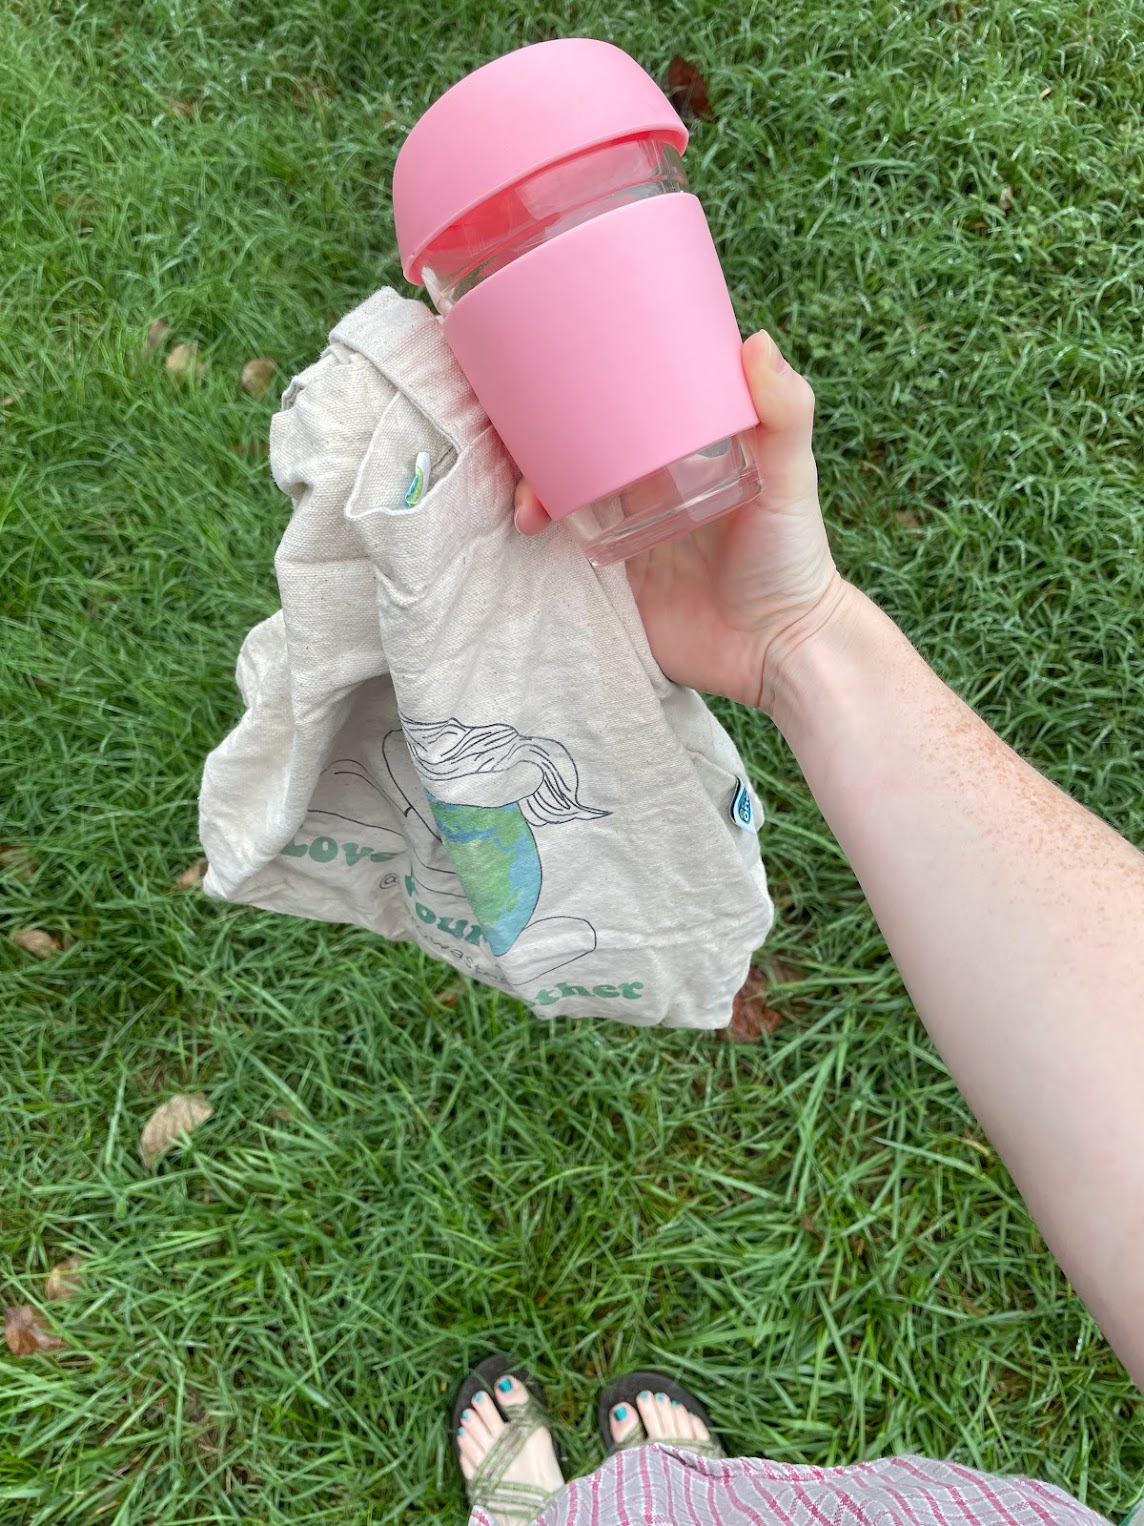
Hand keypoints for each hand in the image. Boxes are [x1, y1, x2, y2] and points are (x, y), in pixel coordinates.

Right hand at [513, 331, 847, 711]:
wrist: (776, 649)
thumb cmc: (792, 557)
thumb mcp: (792, 477)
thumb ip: (785, 415)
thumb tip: (756, 341)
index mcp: (680, 449)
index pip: (621, 401)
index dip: (582, 382)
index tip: (546, 366)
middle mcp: (644, 483)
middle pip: (575, 444)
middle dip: (535, 437)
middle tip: (514, 438)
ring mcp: (623, 530)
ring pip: (560, 492)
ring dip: (529, 486)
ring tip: (529, 504)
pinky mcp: (608, 580)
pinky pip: (561, 548)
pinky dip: (538, 531)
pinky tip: (529, 526)